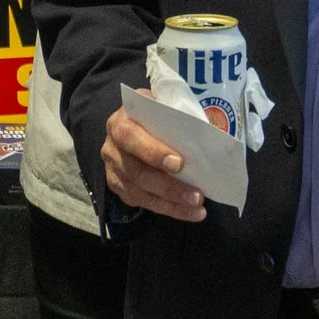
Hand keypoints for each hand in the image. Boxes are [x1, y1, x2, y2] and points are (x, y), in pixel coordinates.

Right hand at [102, 97, 204, 221]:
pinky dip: (167, 209)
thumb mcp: (163, 106)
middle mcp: (112, 148)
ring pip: (139, 192)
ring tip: (197, 209)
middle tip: (197, 196)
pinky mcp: (119, 187)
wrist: (135, 123)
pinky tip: (188, 212)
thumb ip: (176, 116)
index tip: (179, 164)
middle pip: (137, 172)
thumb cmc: (156, 114)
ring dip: (171, 203)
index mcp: (121, 122)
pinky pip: (142, 202)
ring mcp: (114, 170)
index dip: (153, 152)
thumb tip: (207, 132)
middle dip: (169, 187)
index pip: (131, 137)